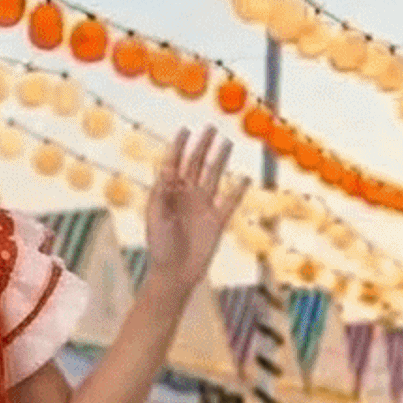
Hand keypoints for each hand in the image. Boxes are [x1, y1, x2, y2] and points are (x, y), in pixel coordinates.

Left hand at [142, 128, 247, 303]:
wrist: (175, 274)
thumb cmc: (160, 247)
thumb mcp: (157, 217)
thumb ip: (162, 193)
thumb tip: (168, 170)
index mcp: (168, 194)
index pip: (174, 164)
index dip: (179, 147)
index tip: (185, 130)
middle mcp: (185, 196)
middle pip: (195, 165)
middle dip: (201, 146)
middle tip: (209, 128)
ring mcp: (202, 207)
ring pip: (213, 176)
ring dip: (219, 159)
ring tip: (227, 142)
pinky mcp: (216, 221)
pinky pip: (230, 201)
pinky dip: (238, 189)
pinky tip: (245, 177)